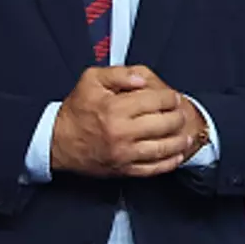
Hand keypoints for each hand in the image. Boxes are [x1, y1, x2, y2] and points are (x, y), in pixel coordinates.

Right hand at [49, 66, 193, 176]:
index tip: (172, 98)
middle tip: (180, 113)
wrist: (57, 142)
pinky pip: (152, 169)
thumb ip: (120, 74)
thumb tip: (142, 79)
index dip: (169, 98)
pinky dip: (168, 163)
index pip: (156, 101)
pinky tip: (177, 156)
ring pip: (162, 148)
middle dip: (177, 117)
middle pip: (164, 124)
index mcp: (115, 108)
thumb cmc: (76, 110)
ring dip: (180, 141)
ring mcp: (124, 153)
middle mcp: (122, 132)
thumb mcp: (91, 80)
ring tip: (187, 135)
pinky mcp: (123, 169)